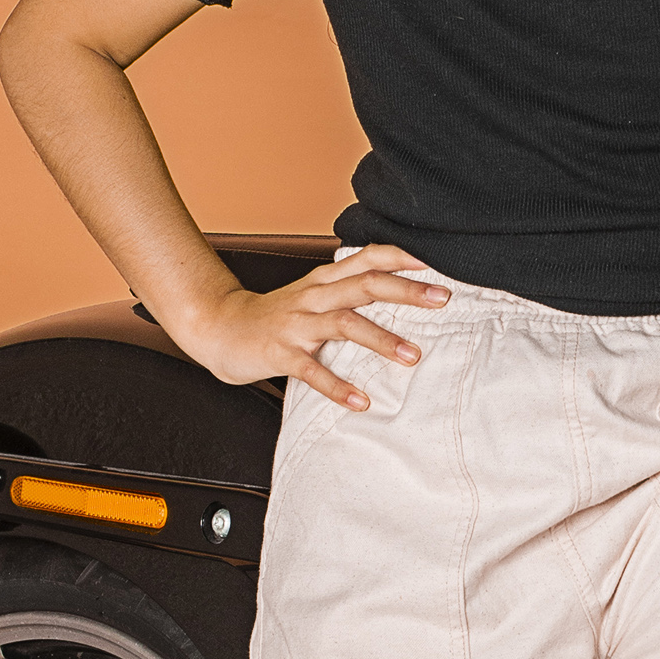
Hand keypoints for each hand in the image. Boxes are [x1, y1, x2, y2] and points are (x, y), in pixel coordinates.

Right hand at [173, 249, 448, 409]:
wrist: (217, 327)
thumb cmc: (275, 317)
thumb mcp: (312, 296)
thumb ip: (348, 291)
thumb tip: (398, 292)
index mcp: (323, 281)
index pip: (366, 259)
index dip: (400, 257)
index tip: (434, 263)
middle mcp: (313, 297)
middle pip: (363, 285)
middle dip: (405, 292)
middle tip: (442, 300)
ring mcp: (296, 325)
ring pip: (343, 324)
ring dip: (381, 339)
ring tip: (413, 356)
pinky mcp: (279, 353)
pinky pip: (311, 370)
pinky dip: (337, 386)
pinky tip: (360, 401)